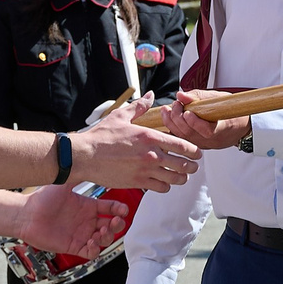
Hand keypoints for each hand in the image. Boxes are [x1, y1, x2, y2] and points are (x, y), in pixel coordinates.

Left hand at [19, 182, 128, 257]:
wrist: (26, 215)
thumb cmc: (41, 199)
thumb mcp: (64, 183)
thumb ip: (78, 173)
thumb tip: (90, 159)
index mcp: (87, 206)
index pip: (110, 208)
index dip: (119, 209)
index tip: (123, 208)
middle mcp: (86, 221)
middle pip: (111, 225)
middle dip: (117, 224)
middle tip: (115, 221)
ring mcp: (81, 234)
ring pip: (104, 240)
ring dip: (108, 237)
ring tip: (102, 231)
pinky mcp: (73, 246)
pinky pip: (90, 253)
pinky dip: (95, 249)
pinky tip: (91, 241)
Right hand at [74, 103, 200, 191]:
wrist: (85, 156)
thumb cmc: (101, 137)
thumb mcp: (120, 116)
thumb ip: (139, 107)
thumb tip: (151, 96)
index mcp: (149, 137)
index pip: (182, 145)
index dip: (194, 151)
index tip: (197, 153)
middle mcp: (151, 155)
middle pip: (184, 165)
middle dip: (192, 166)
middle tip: (193, 166)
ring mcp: (145, 171)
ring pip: (175, 179)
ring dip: (181, 178)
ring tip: (181, 176)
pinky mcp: (138, 183)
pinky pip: (161, 188)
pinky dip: (165, 185)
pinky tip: (163, 181)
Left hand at [158, 92, 252, 151]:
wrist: (240, 127)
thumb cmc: (231, 111)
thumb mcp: (219, 99)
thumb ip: (199, 97)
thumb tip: (181, 95)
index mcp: (223, 128)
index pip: (207, 131)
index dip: (195, 122)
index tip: (187, 111)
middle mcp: (212, 140)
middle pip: (191, 134)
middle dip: (178, 118)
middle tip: (175, 104)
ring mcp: (204, 145)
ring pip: (184, 138)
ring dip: (172, 123)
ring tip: (167, 110)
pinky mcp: (198, 145)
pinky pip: (182, 139)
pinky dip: (173, 129)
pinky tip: (169, 120)